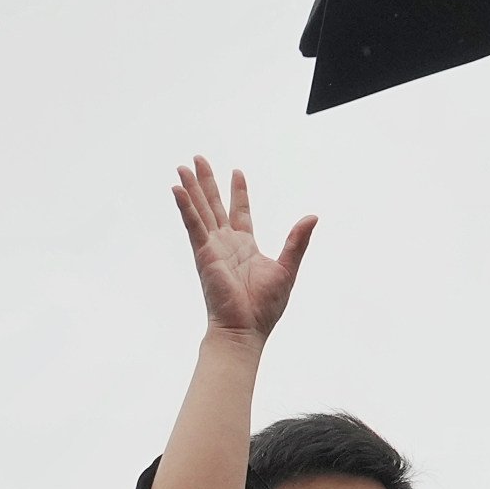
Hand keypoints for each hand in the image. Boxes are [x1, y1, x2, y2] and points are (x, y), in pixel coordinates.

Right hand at [170, 157, 315, 344]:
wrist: (245, 329)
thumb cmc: (264, 308)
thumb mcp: (287, 268)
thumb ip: (298, 241)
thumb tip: (312, 217)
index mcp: (244, 247)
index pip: (239, 212)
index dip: (238, 192)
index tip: (236, 171)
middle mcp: (225, 244)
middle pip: (214, 205)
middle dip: (207, 182)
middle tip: (198, 160)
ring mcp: (212, 248)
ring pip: (201, 210)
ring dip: (191, 188)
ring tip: (183, 167)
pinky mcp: (203, 254)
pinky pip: (193, 226)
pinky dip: (185, 207)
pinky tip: (177, 190)